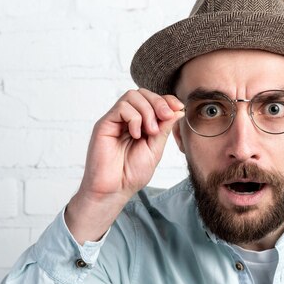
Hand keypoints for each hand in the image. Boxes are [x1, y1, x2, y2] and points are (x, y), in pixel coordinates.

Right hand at [66, 89, 183, 243]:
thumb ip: (164, 129)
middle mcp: (126, 119)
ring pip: (132, 96)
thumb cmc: (131, 173)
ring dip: (147, 111)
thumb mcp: (155, 148)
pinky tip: (136, 134)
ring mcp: (115, 121)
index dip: (166, 100)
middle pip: (142, 93)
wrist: (114, 190)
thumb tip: (177, 110)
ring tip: (150, 131)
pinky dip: (134, 118)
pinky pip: (121, 108)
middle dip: (159, 102)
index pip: (152, 100)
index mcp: (140, 124)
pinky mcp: (104, 125)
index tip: (178, 107)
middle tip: (166, 117)